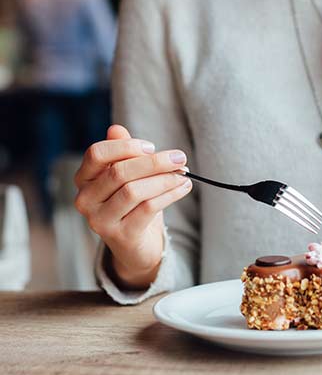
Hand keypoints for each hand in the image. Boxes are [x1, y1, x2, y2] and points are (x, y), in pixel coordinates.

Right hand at [74, 124, 192, 288]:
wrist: (135, 245)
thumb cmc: (132, 203)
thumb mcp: (128, 175)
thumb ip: (122, 152)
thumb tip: (116, 129)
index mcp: (84, 179)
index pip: (97, 154)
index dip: (126, 147)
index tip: (152, 146)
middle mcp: (85, 200)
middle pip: (119, 172)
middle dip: (154, 162)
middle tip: (180, 157)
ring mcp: (100, 220)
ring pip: (134, 191)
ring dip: (165, 179)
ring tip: (184, 174)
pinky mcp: (120, 236)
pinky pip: (147, 209)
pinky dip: (170, 195)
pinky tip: (183, 187)